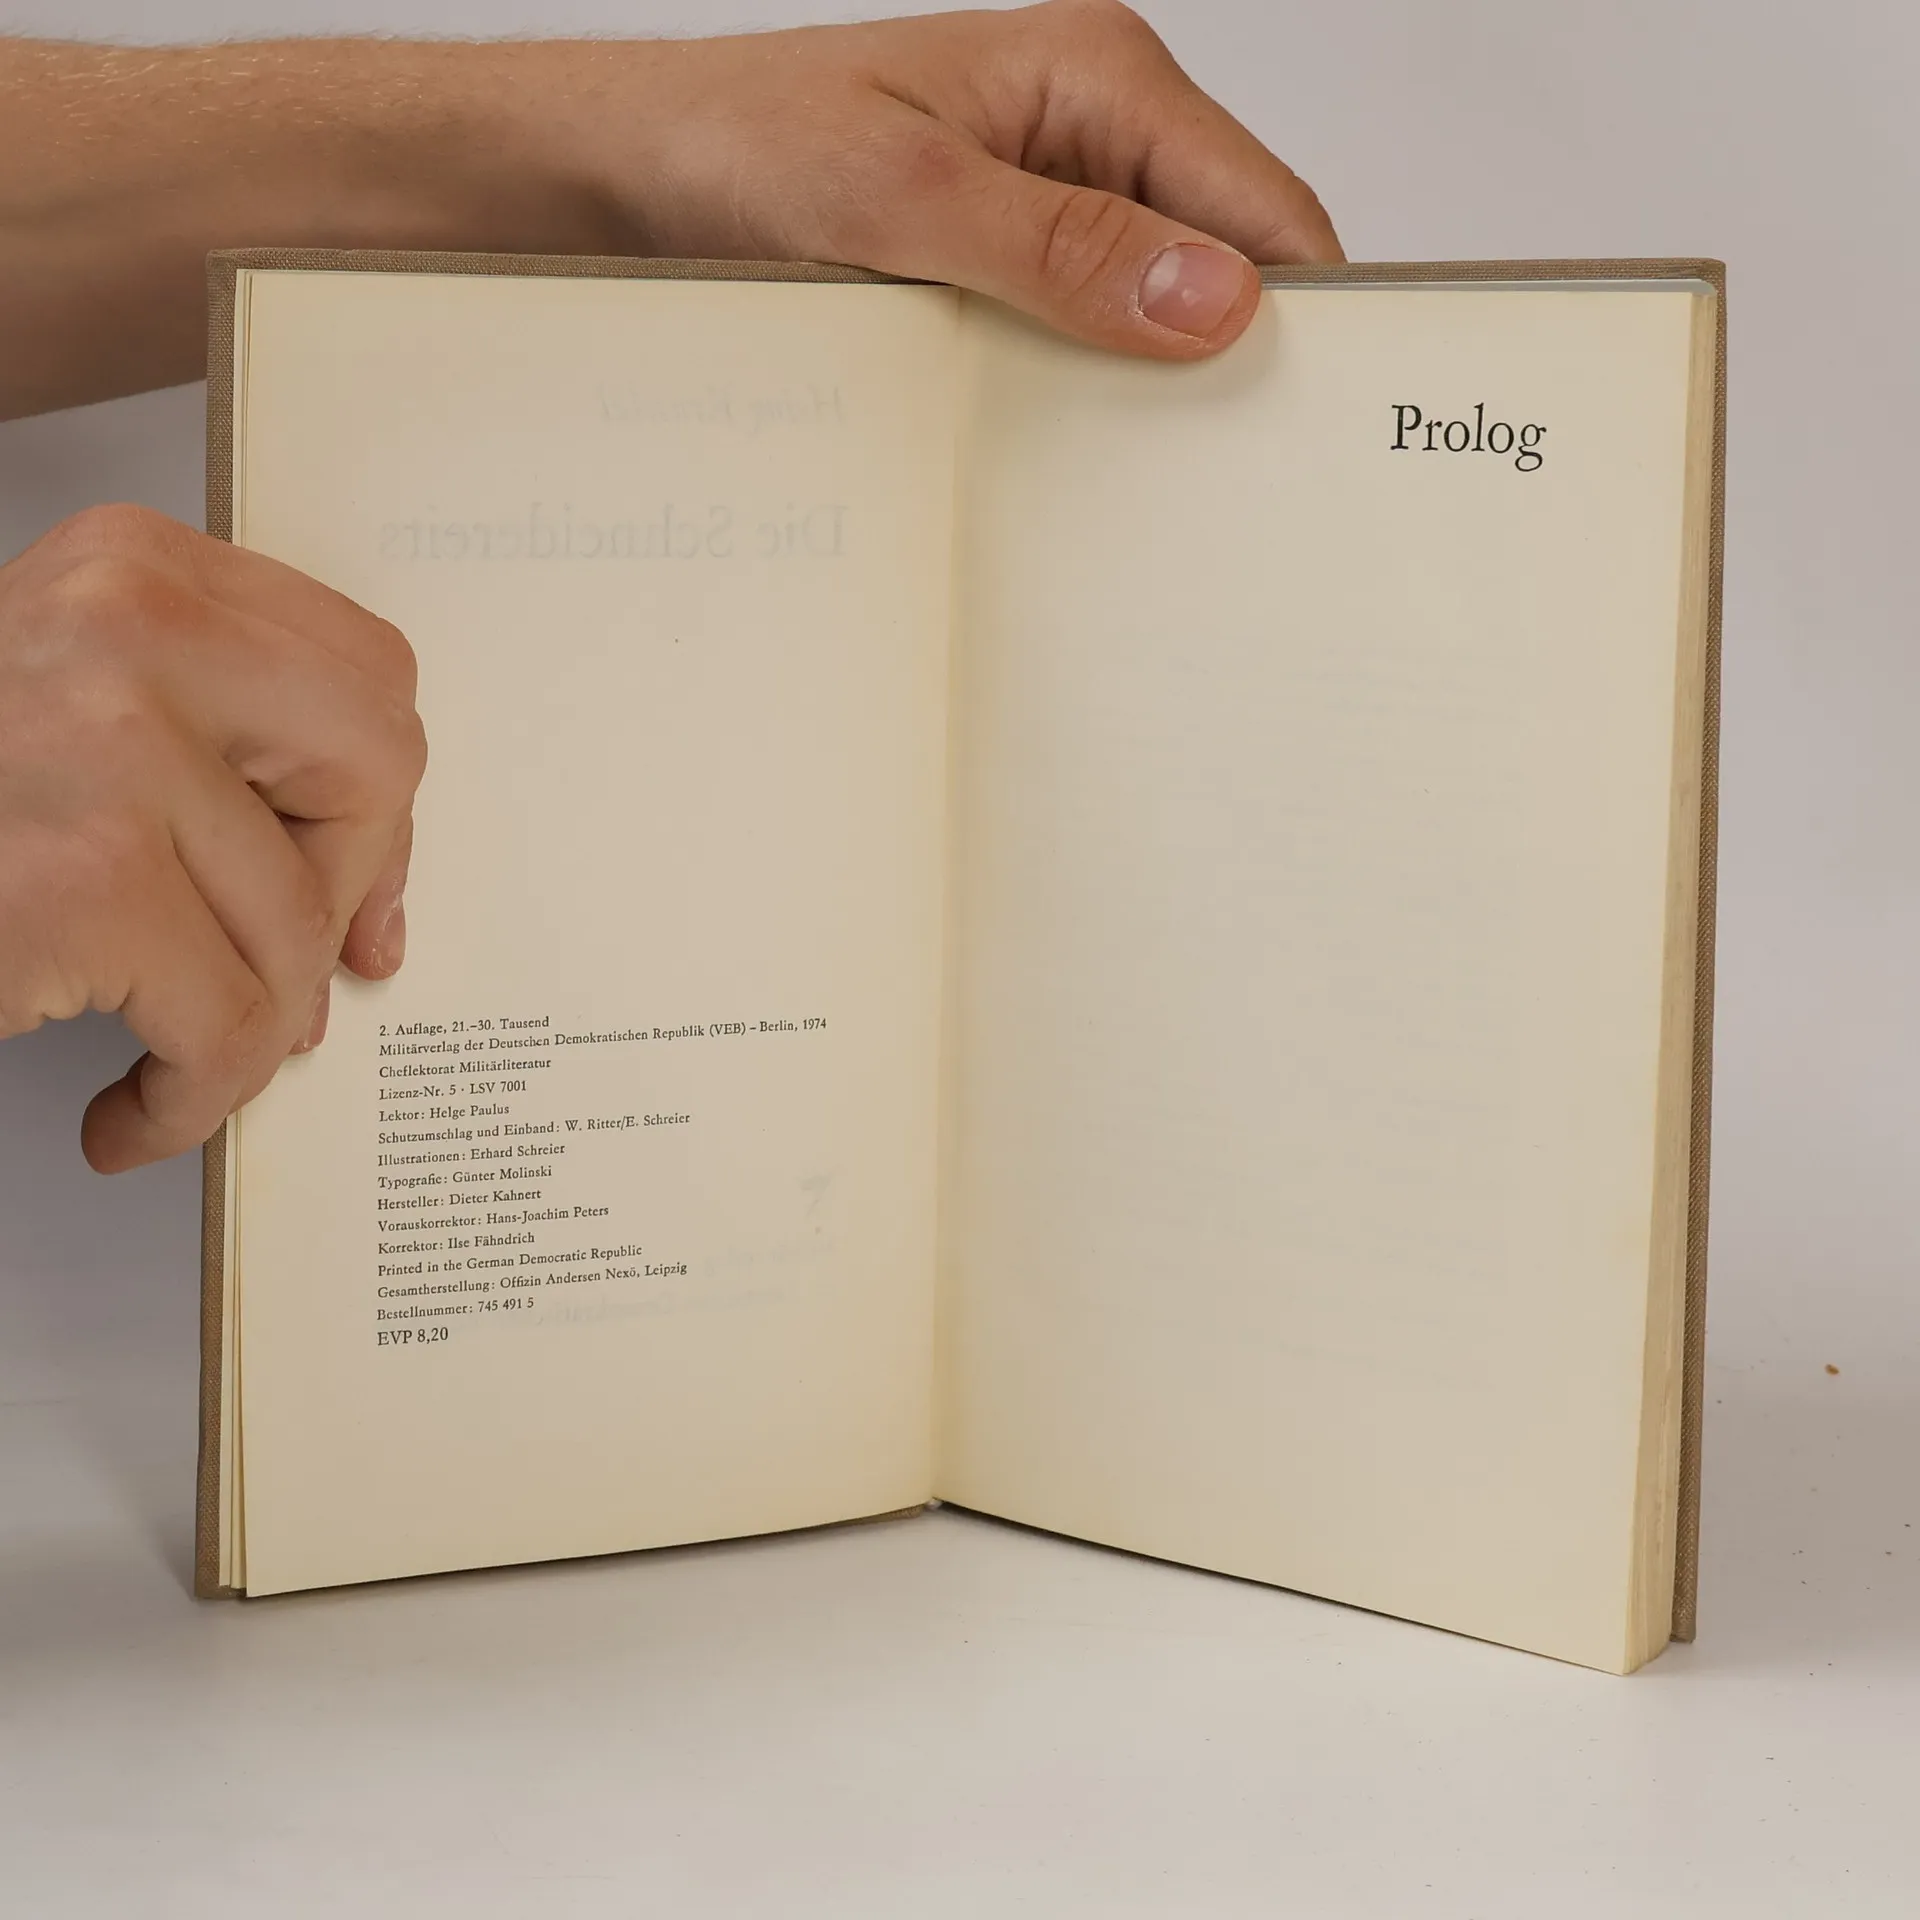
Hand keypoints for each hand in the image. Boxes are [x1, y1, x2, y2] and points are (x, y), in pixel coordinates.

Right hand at [0, 506, 424, 1170]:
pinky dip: (192, 1099)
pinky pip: (232, 1025)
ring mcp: (108, 749)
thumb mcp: (70, 722)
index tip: (352, 881)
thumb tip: (364, 917)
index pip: (366, 676)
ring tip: (178, 1059)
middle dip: (345, 892)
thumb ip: (215, 767)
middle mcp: (130, 628)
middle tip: (284, 973)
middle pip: (378, 767)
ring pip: (300, 923)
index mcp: (137, 572)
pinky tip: (130, 1113)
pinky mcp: (84, 880)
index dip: (375, 802)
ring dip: (250, 1025)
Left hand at [3, 4, 1339, 413]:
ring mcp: (1031, 220)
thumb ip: (1054, 246)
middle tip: (1229, 501)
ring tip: (1146, 508)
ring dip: (1144, 407)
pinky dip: (1075, 416)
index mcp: (1095, 81)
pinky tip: (1058, 481)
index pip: (1266, 213)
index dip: (1304, 321)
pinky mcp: (980, 282)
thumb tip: (1215, 299)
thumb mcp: (891, 196)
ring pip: (1146, 326)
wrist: (587, 185)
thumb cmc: (716, 149)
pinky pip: (1067, 355)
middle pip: (1221, 274)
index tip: (1316, 439)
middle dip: (1231, 377)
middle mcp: (1078, 144)